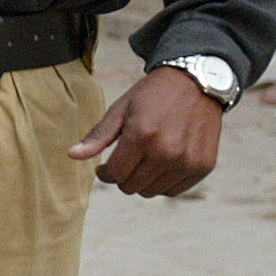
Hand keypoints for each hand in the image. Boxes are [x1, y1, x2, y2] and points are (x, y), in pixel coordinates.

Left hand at [70, 65, 223, 196]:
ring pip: (152, 191)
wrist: (196, 83)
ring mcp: (187, 162)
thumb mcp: (120, 109)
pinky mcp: (203, 167)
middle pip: (131, 186)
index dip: (104, 173)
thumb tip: (72, 155)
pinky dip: (163, 182)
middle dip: (122, 176)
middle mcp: (167, 152)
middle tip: (126, 160)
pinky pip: (173, 190)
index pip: (114, 175)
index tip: (104, 167)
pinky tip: (161, 164)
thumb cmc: (153, 95)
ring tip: (144, 159)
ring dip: (143, 180)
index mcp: (142, 135)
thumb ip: (98, 136)